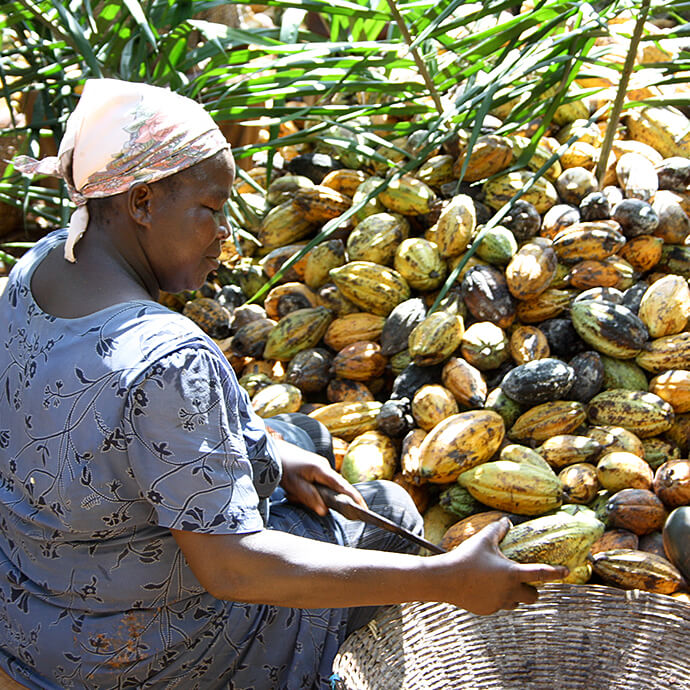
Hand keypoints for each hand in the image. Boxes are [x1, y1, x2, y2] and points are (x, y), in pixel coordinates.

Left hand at [275, 438, 366, 514]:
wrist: (273, 451)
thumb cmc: (283, 467)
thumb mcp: (294, 485)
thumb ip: (309, 497)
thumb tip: (324, 511)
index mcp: (322, 470)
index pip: (343, 486)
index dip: (355, 499)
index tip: (364, 510)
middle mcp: (325, 467)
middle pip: (340, 487)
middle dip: (344, 501)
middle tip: (352, 514)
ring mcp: (321, 468)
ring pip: (329, 487)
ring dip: (323, 498)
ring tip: (310, 501)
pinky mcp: (315, 471)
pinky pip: (321, 485)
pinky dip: (317, 493)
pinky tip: (301, 496)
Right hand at [435, 518, 568, 614]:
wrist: (445, 579)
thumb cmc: (466, 557)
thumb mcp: (483, 540)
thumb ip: (497, 530)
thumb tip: (506, 521)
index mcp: (512, 573)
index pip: (541, 574)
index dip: (557, 573)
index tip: (567, 571)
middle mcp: (509, 591)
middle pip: (533, 597)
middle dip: (532, 590)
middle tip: (523, 580)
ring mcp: (499, 603)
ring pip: (516, 603)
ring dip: (514, 595)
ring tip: (500, 583)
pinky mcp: (488, 610)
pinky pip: (499, 605)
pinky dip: (497, 598)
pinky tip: (484, 588)